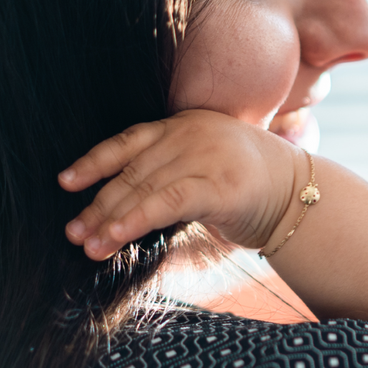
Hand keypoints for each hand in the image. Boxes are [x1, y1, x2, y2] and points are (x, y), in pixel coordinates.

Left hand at [58, 109, 305, 259]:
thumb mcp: (207, 165)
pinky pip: (166, 203)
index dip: (94, 162)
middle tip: (74, 233)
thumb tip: (120, 200)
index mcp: (187, 122)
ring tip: (88, 245)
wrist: (301, 197)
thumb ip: (170, 170)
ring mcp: (207, 155)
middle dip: (98, 204)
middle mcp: (193, 132)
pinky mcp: (219, 186)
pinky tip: (115, 236)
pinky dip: (135, 220)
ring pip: (144, 189)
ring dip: (110, 220)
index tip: (66, 183)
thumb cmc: (252, 187)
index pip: (130, 141)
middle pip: (132, 171)